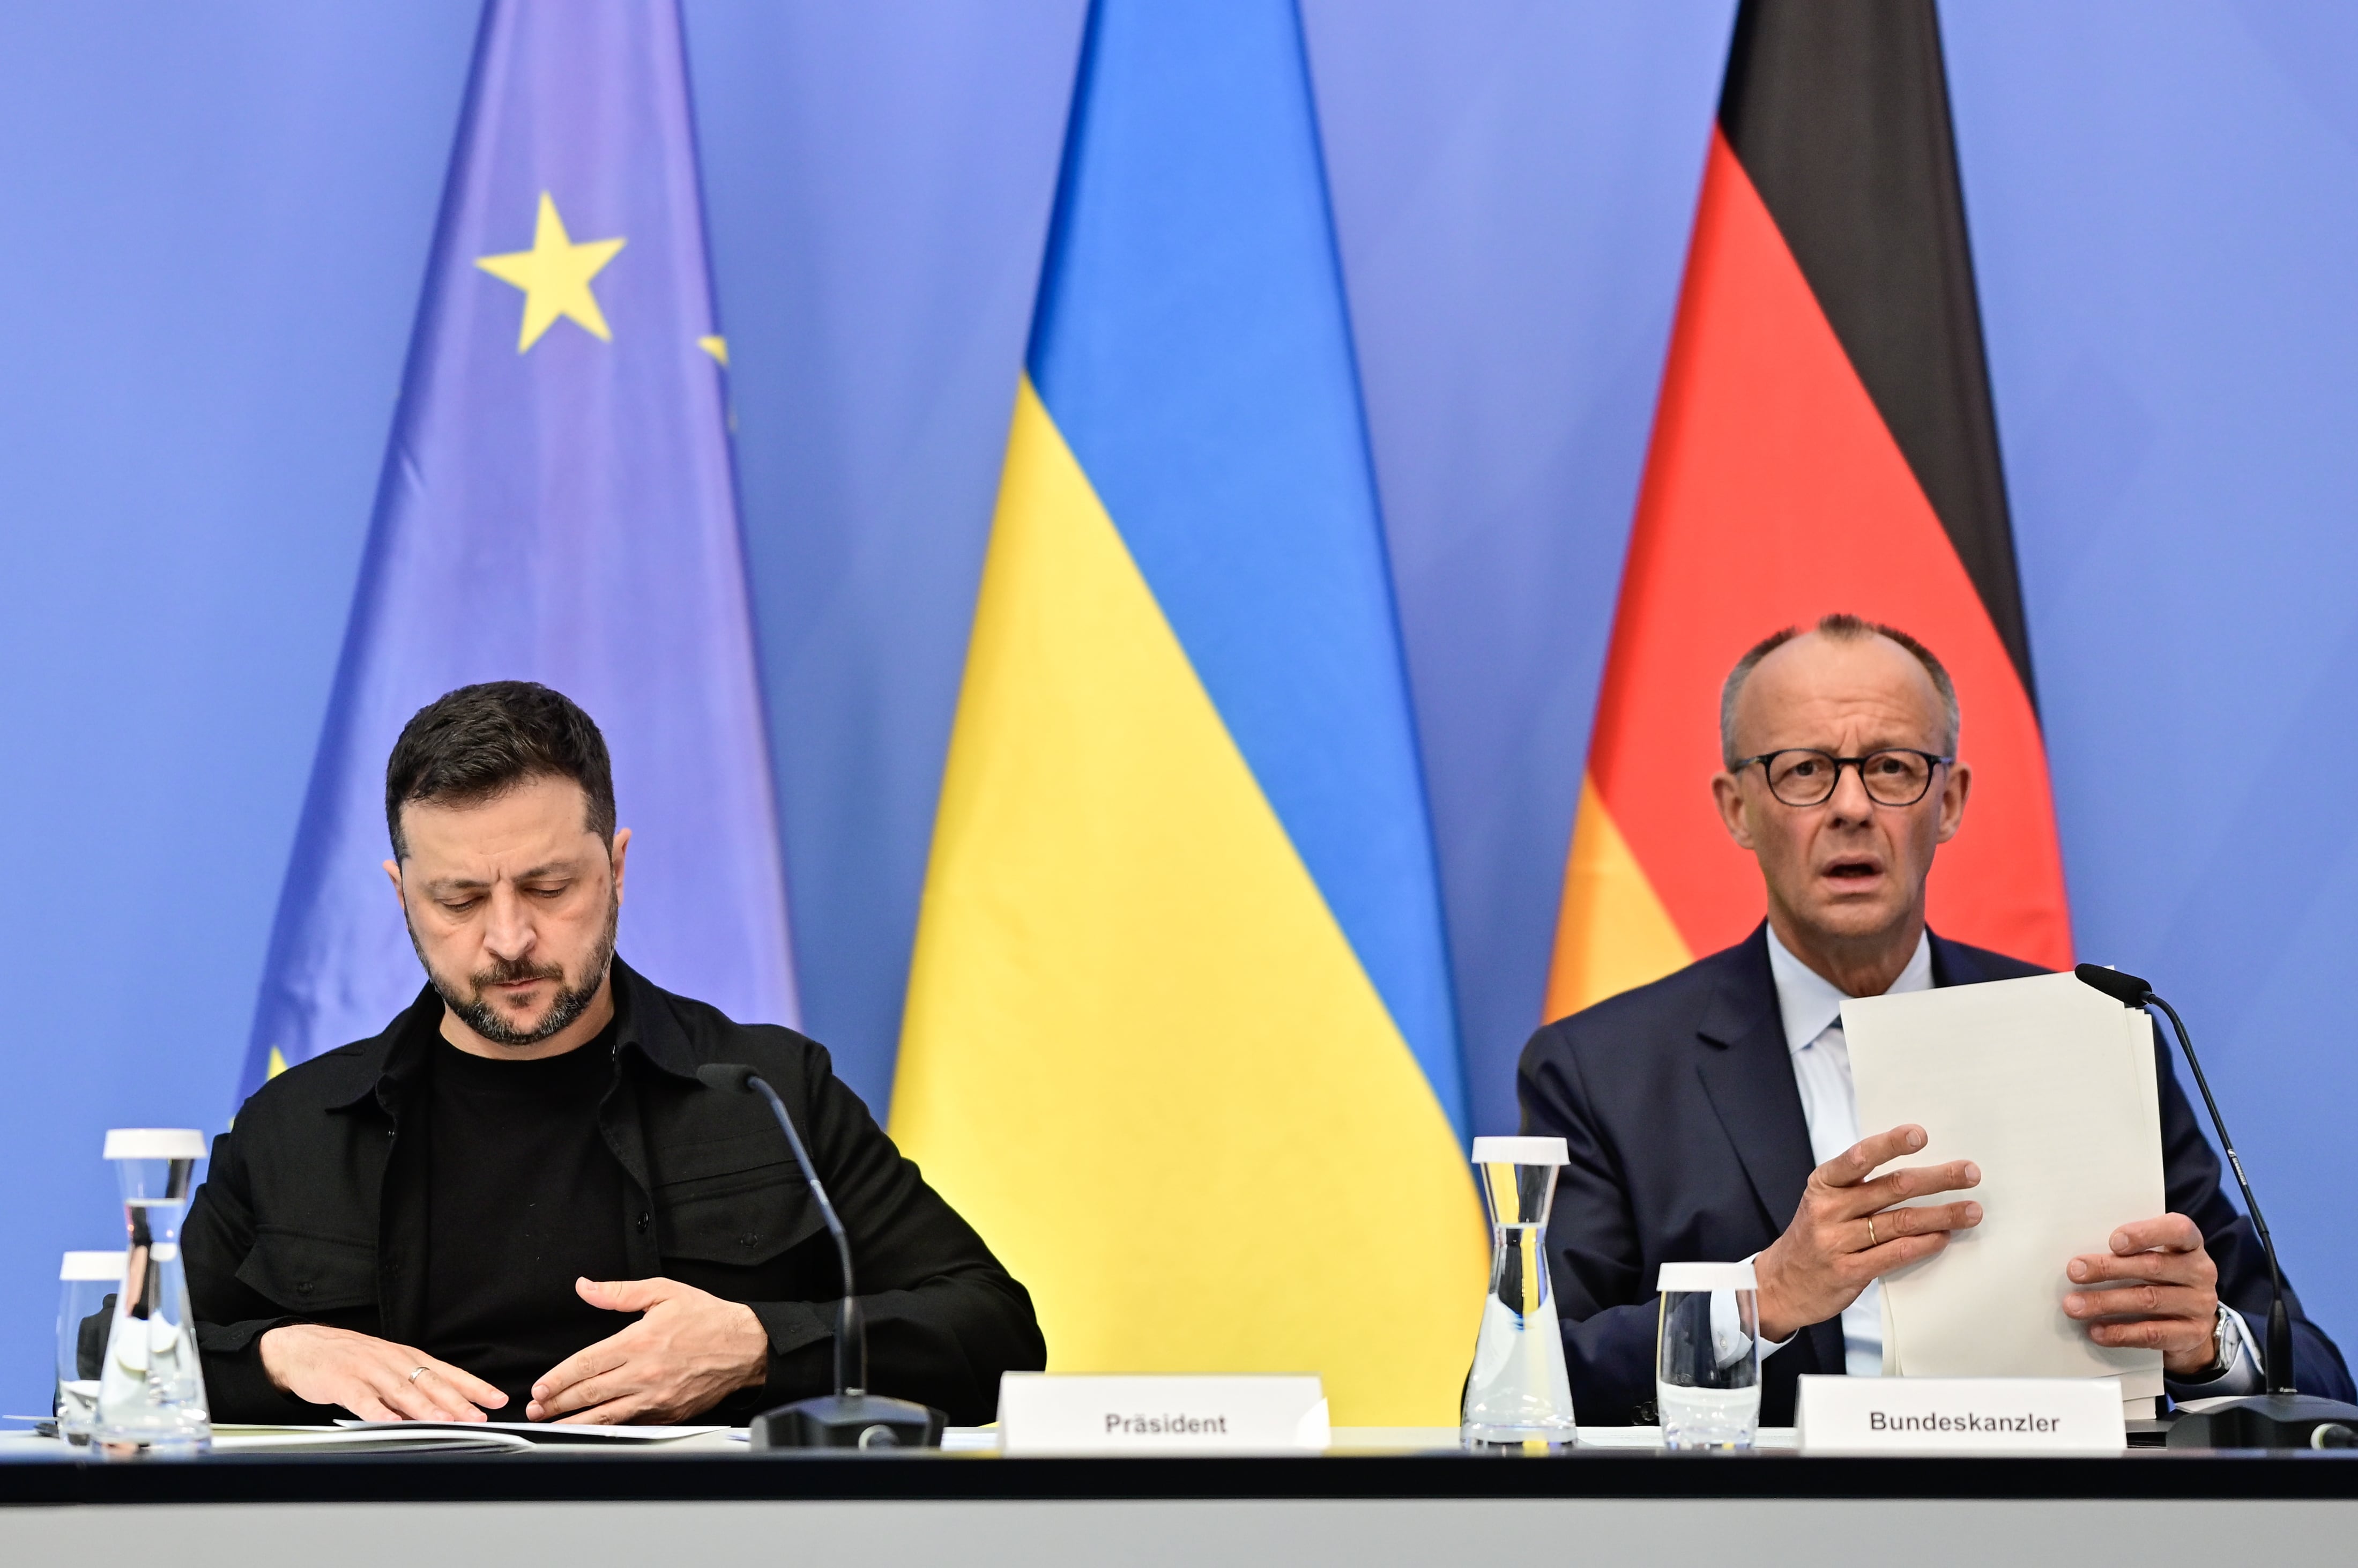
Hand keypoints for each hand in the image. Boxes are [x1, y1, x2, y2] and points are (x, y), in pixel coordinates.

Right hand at [257, 1323, 506, 1421]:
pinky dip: (377, 1412)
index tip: (497, 1399)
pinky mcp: (343, 1382)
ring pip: (402, 1391)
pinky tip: (390, 1423)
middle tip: (477, 1417)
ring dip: (424, 1408)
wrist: (304, 1347)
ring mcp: (368, 1371)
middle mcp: (394, 1362)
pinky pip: (363, 1399)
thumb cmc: (351, 1361)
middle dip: (457, 1402)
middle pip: (431, 1383)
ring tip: (444, 1422)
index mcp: (408, 1358)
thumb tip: (444, 1412)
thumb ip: (413, 1390)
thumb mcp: (388, 1368)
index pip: (449, 1373)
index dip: (474, 1387)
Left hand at [526, 1277, 768, 1423]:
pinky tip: (594, 1430)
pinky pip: (632, 1424)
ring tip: (553, 1424)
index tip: (540, 1387)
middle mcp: (643, 1373)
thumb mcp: (664, 1292)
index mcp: (639, 1342)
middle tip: (536, 1408)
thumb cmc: (708, 1319)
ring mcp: (655, 1398)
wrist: (746, 1347)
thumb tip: (586, 1287)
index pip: (586, 1364)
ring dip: (575, 1421)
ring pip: (606, 1416)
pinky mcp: (668, 1413)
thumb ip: (620, 1293)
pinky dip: (608, 1429)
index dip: (558, 1378)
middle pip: (589, 1393)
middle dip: (558, 1403)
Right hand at [1753, 1124, 1983, 1341]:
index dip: (1890, 1144)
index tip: (1919, 1135)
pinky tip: (1943, 1237)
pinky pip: (1894, 1254)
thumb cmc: (1812, 1236)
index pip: (1859, 1157)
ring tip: (1970, 1210)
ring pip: (1899, 1222)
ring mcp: (1837, 1241)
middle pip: (1891, 1187)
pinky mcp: (1848, 1271)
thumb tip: (1915, 1173)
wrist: (1780, 1284)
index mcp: (1823, 1184)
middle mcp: (1829, 1209)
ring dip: (1942, 1215)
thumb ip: (1860, 1187)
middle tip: (1968, 1173)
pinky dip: (1923, 1244)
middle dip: (1936, 1178)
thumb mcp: (1824, 1202)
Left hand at [2063, 1213, 2221, 1375]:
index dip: (2145, 1234)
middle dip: (2108, 1268)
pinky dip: (2121, 1332)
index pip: (2177, 1229)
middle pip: (2153, 1266)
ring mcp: (2200, 1304)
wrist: (2190, 1323)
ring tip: (2073, 1305)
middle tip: (2074, 1271)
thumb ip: (2126, 1251)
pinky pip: (2153, 1333)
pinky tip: (2096, 1331)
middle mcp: (2201, 1271)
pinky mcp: (2193, 1334)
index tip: (2112, 1242)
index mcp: (2190, 1244)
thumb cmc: (2160, 1278)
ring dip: (2105, 1302)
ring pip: (2149, 1300)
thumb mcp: (2151, 1256)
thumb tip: (2080, 1260)